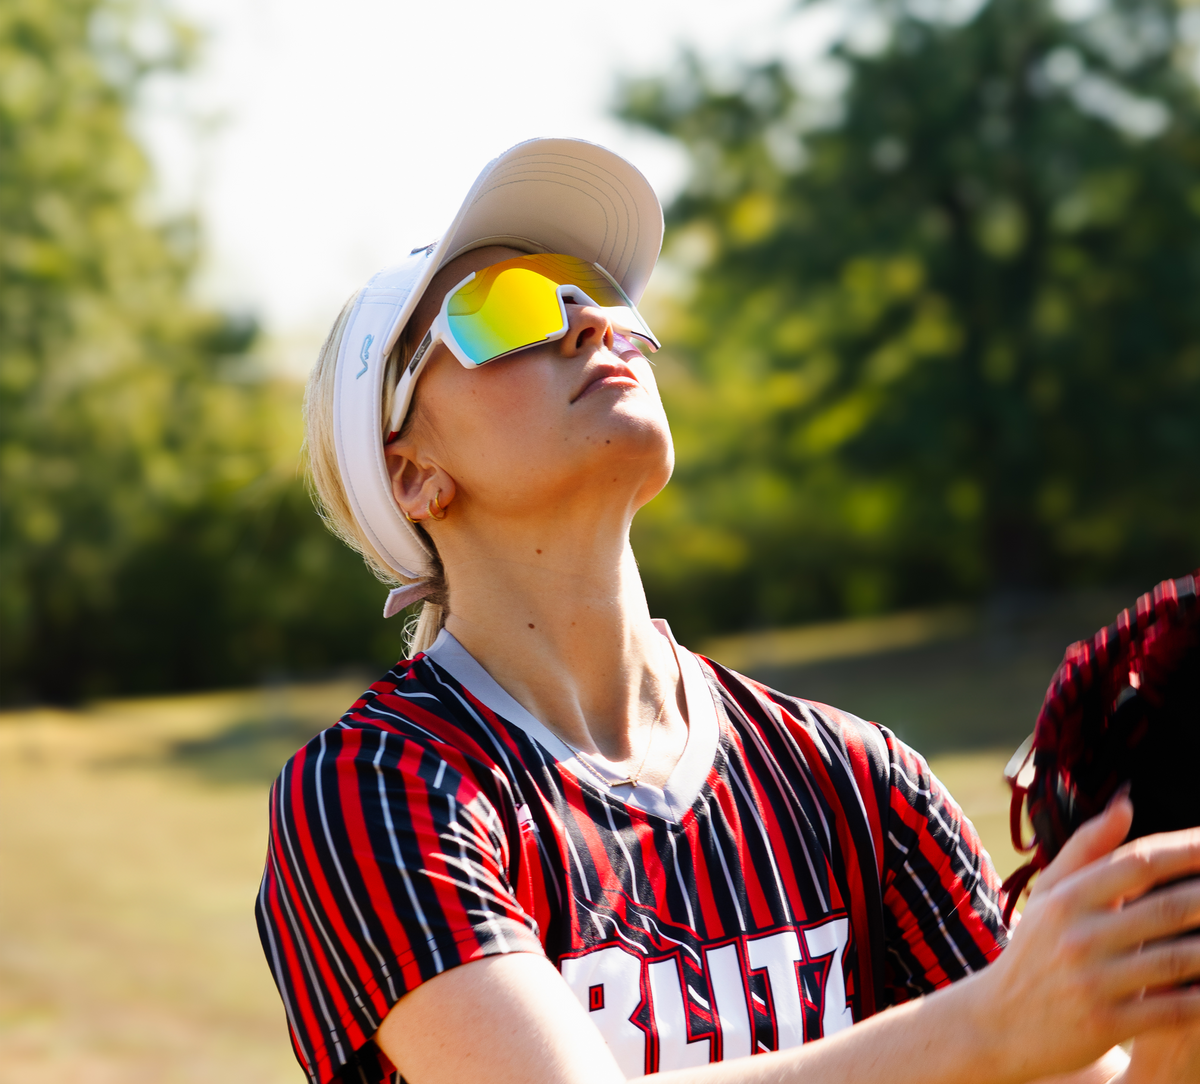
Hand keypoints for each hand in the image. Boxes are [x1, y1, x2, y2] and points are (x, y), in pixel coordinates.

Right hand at [973, 792, 1199, 1080]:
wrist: (1000, 1022)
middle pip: (1169, 908)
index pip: (1138, 863)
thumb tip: (1126, 802)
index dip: (1187, 851)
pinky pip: (1175, 1009)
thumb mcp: (1050, 895)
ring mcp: (1093, 981)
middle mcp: (1078, 935)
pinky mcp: (1106, 1024)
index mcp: (1066, 897)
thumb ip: (1088, 848)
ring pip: (1180, 959)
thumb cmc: (1035, 949)